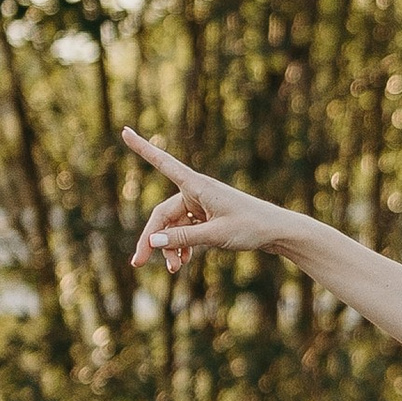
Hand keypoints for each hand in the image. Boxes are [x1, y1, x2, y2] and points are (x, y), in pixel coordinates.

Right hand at [123, 128, 305, 271]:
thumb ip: (183, 237)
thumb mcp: (216, 234)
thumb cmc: (251, 226)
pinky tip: (183, 262)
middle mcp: (196, 192)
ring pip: (173, 227)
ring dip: (170, 247)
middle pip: (163, 215)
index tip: (124, 131)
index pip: (163, 164)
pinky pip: (185, 231)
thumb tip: (152, 241)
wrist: (277, 231)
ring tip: (174, 269)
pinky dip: (181, 246)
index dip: (142, 148)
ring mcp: (201, 205)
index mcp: (197, 186)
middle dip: (151, 239)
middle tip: (137, 263)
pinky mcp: (207, 217)